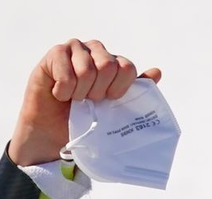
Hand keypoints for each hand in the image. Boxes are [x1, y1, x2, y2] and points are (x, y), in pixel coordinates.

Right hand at [9, 40, 160, 166]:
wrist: (53, 135)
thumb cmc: (84, 122)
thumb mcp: (114, 111)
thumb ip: (135, 92)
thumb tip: (158, 72)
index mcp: (112, 63)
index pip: (126, 67)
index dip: (119, 89)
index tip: (109, 101)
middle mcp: (95, 52)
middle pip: (108, 65)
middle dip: (99, 92)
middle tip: (89, 101)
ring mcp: (75, 50)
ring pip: (87, 69)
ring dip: (80, 93)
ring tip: (74, 99)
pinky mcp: (55, 54)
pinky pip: (66, 70)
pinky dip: (64, 90)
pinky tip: (59, 94)